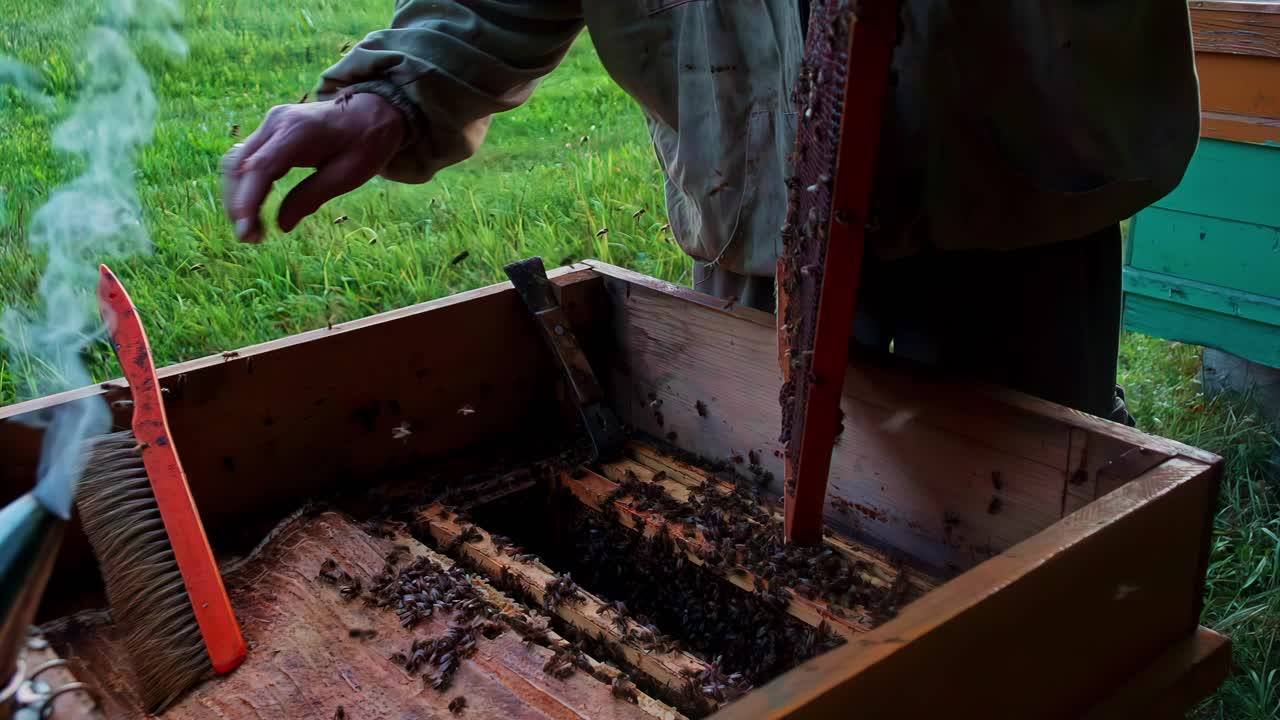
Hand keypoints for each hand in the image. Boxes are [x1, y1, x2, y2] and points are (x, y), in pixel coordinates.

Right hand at [221, 92, 404, 242]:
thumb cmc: (367, 143)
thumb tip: (281, 225)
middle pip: (240, 165)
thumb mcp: (348, 175)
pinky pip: (248, 159)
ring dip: (238, 197)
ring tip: (252, 231)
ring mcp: (270, 124)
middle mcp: (276, 122)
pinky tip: (255, 210)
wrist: (372, 112)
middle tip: (250, 239)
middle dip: (238, 204)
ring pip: (237, 163)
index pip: (260, 167)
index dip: (247, 201)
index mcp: (298, 131)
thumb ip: (312, 197)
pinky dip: (246, 186)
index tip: (246, 232)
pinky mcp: (270, 131)